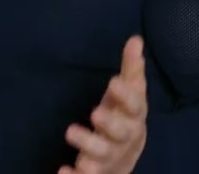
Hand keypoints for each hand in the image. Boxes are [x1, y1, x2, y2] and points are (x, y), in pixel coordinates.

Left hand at [61, 35, 147, 173]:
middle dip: (109, 124)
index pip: (134, 106)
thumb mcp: (131, 93)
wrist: (127, 156)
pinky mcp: (95, 172)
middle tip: (95, 112)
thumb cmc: (126, 118)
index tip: (112, 82)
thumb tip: (135, 39)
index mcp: (134, 117)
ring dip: (89, 148)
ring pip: (103, 155)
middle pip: (120, 133)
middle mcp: (124, 138)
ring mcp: (110, 157)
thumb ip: (132, 69)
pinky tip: (62, 172)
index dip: (125, 95)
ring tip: (74, 139)